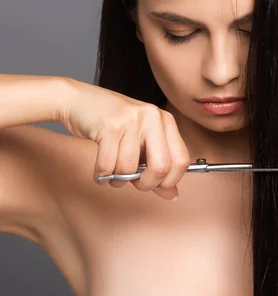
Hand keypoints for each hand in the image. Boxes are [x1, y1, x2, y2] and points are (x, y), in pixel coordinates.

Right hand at [57, 78, 189, 200]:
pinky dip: (102, 175)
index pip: (182, 161)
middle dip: (146, 184)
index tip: (154, 185)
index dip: (169, 181)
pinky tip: (100, 171)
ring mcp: (132, 120)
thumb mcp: (140, 142)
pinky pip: (108, 165)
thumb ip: (156, 168)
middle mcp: (153, 117)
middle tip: (133, 183)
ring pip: (130, 169)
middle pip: (161, 167)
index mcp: (166, 120)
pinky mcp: (110, 126)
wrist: (78, 100)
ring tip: (112, 173)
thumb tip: (172, 195)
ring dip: (118, 179)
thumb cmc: (112, 124)